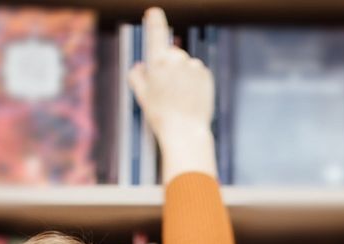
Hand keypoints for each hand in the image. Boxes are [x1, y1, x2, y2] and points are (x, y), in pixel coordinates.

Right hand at [128, 7, 217, 182]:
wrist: (185, 132)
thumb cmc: (160, 115)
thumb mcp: (142, 96)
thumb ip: (137, 76)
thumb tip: (139, 67)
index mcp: (158, 63)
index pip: (156, 33)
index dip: (154, 20)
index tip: (153, 12)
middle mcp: (177, 60)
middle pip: (172, 53)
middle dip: (169, 64)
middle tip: (166, 87)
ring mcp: (193, 67)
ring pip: (186, 64)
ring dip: (183, 74)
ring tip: (180, 96)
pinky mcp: (206, 75)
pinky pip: (197, 72)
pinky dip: (194, 81)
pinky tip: (190, 97)